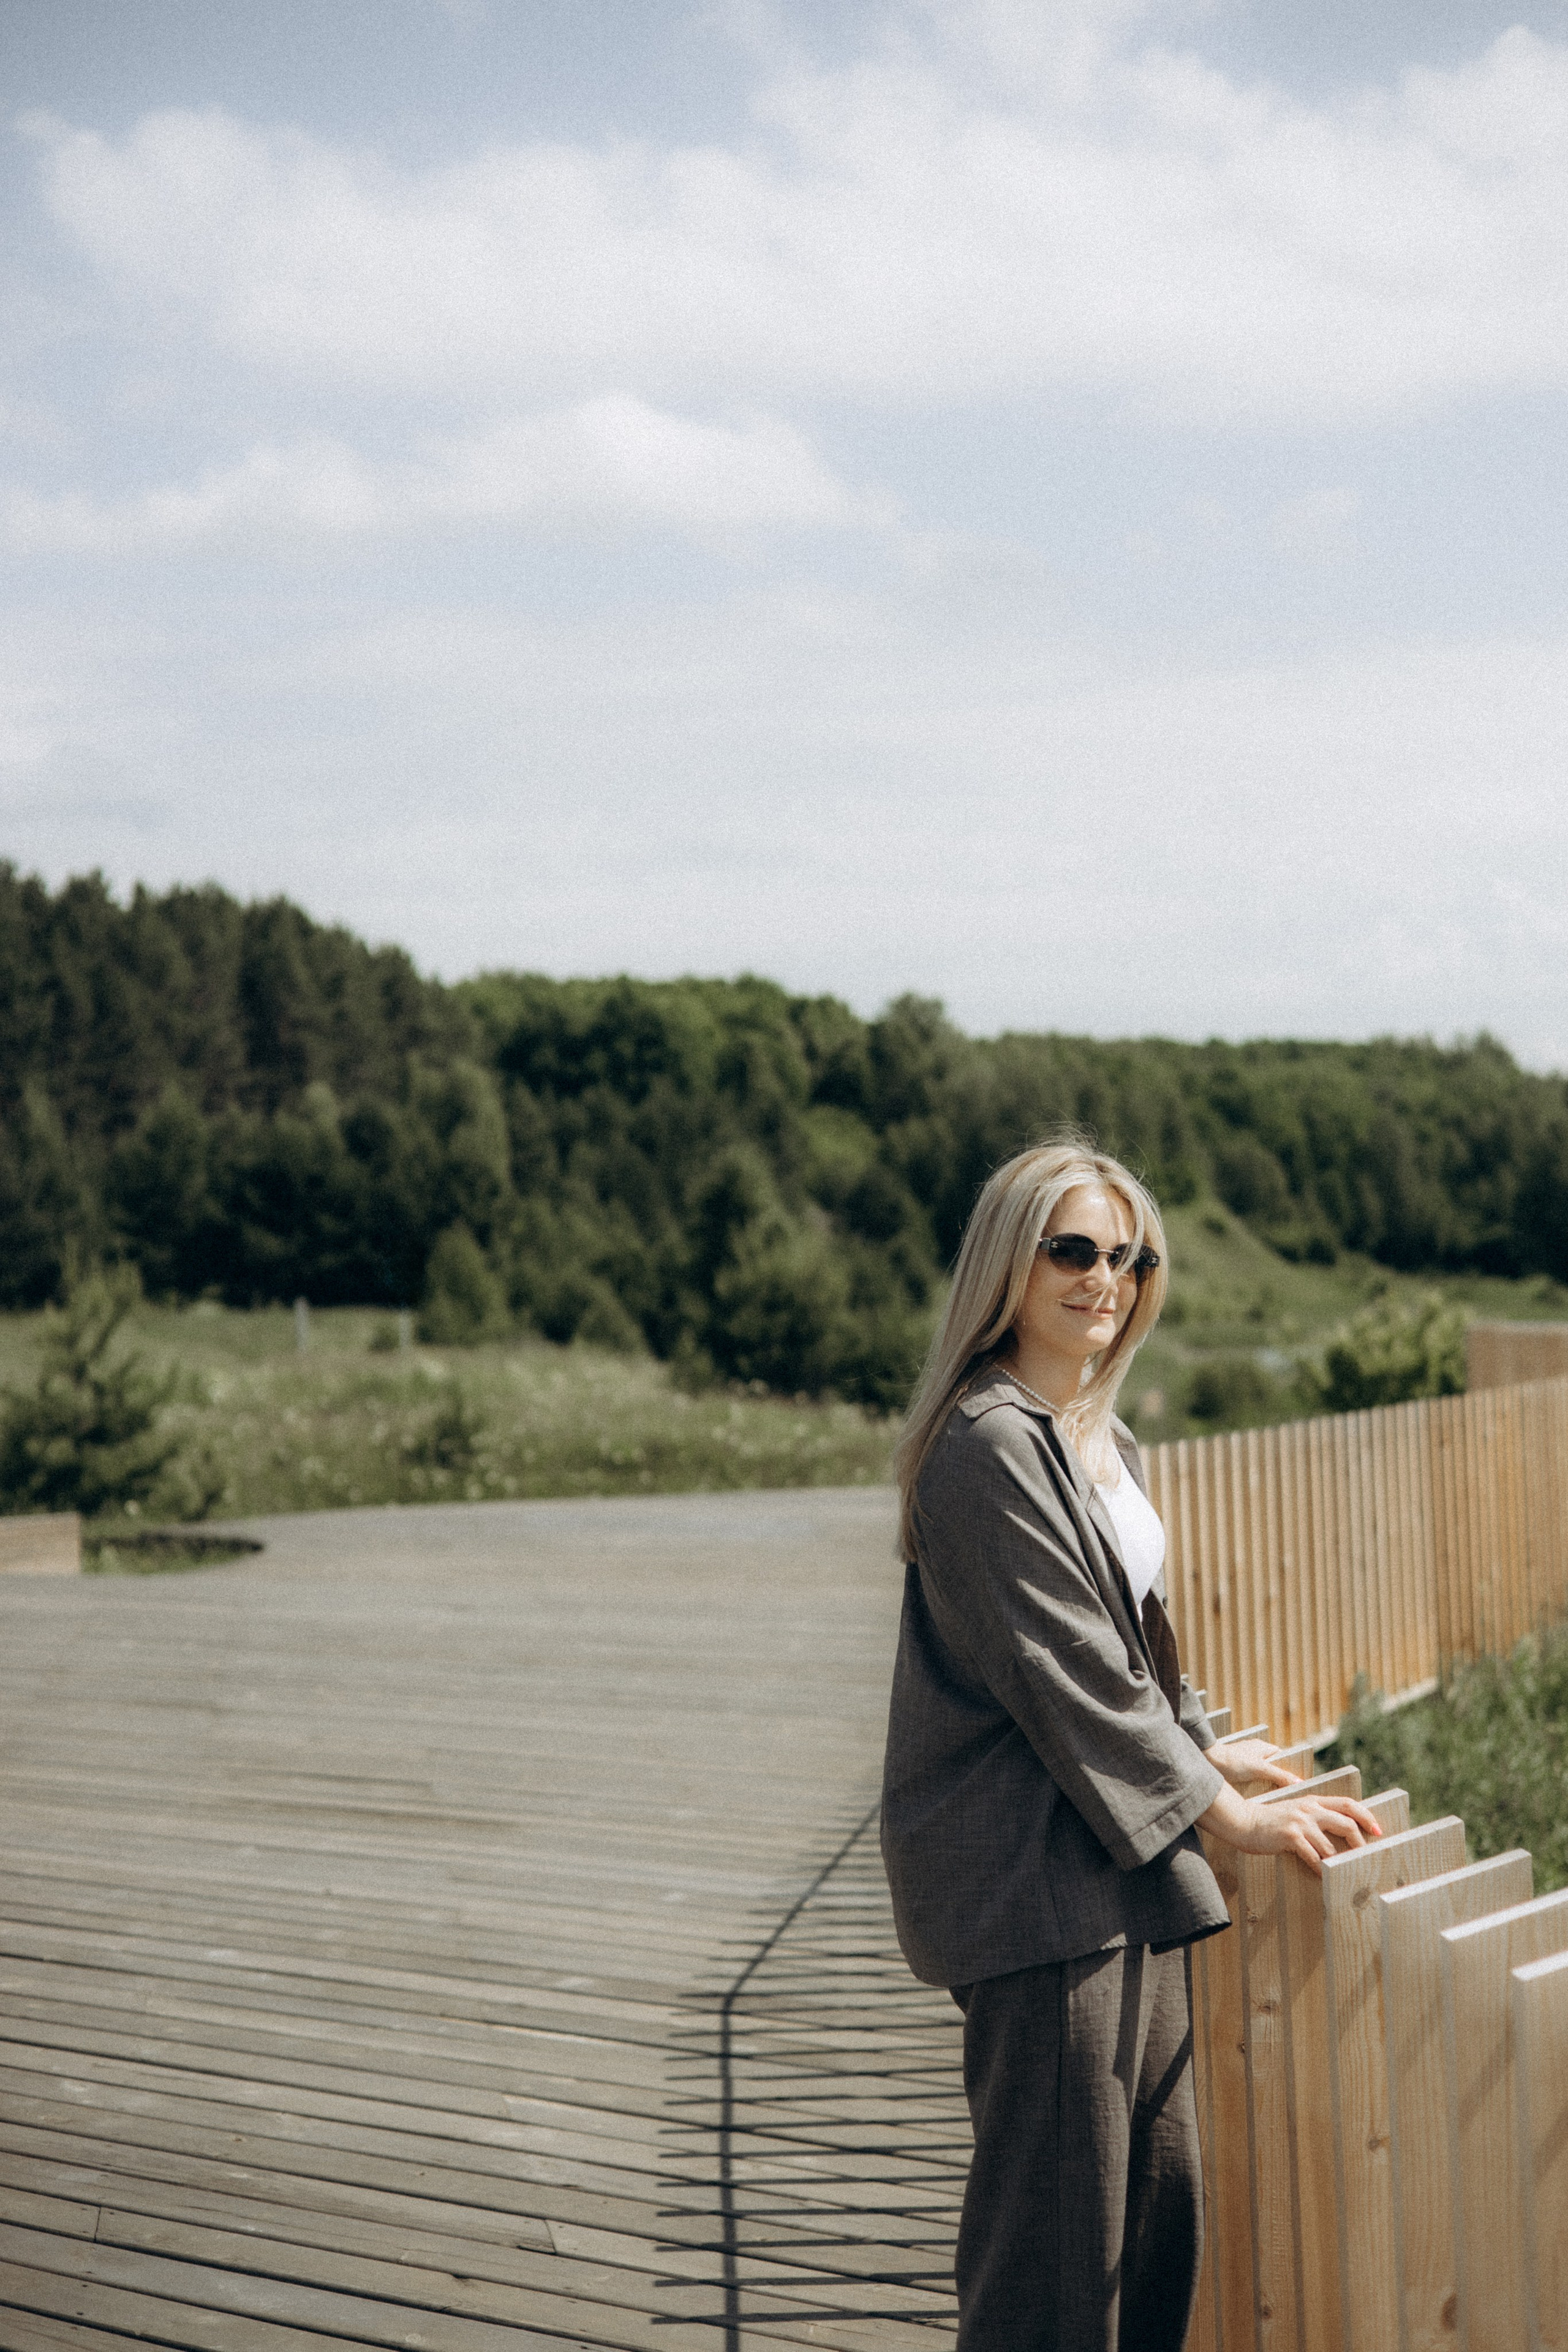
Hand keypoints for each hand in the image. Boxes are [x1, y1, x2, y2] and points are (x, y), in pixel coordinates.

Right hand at [1199, 1781, 1383, 1875]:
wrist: (1243, 1821)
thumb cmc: (1269, 1821)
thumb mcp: (1294, 1811)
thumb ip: (1314, 1816)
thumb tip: (1336, 1833)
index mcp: (1313, 1801)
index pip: (1348, 1803)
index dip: (1366, 1815)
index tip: (1378, 1830)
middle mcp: (1309, 1808)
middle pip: (1346, 1823)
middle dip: (1359, 1842)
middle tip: (1364, 1858)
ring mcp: (1300, 1821)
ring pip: (1330, 1846)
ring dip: (1337, 1863)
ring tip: (1342, 1874)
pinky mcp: (1290, 1835)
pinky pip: (1313, 1857)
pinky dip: (1320, 1869)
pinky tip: (1322, 1877)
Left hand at [1212, 1738, 1302, 1790]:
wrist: (1206, 1761)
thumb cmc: (1232, 1761)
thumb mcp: (1259, 1769)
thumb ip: (1279, 1775)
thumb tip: (1298, 1782)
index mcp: (1263, 1747)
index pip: (1283, 1758)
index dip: (1289, 1770)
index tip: (1296, 1784)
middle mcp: (1255, 1752)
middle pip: (1273, 1768)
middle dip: (1278, 1780)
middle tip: (1284, 1794)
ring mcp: (1245, 1761)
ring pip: (1261, 1775)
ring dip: (1265, 1785)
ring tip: (1271, 1798)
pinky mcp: (1236, 1770)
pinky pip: (1250, 1779)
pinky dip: (1254, 1787)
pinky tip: (1255, 1796)